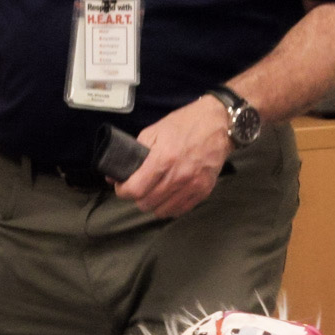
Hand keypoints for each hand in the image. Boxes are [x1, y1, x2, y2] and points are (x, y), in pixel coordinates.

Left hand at [115, 96, 233, 218]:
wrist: (219, 125)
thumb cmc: (185, 124)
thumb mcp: (154, 131)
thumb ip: (134, 152)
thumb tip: (114, 172)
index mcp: (163, 159)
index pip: (135, 190)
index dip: (123, 191)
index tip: (122, 186)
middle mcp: (178, 176)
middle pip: (146, 203)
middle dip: (137, 196)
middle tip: (138, 186)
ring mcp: (192, 186)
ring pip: (162, 211)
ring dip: (153, 203)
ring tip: (153, 192)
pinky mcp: (203, 192)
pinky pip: (179, 211)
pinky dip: (169, 207)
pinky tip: (168, 196)